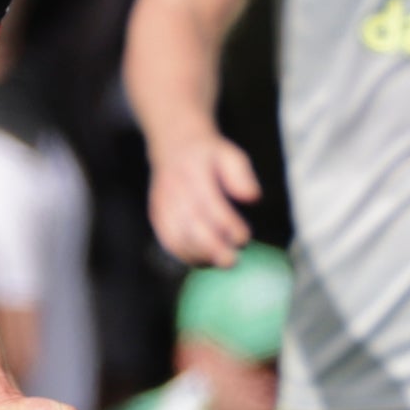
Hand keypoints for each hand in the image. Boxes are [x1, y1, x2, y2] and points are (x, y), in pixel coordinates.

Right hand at [149, 131, 258, 265]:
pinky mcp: (157, 216)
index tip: (243, 238)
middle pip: (190, 224)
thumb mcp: (229, 154)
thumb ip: (241, 175)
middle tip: (231, 260)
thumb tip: (252, 197)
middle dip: (212, 247)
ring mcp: (162, 204)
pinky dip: (185, 255)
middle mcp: (174, 189)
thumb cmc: (209, 156)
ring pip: (176, 237)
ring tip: (219, 262)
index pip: (210, 204)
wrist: (174, 148)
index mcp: (193, 172)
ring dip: (199, 255)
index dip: (227, 225)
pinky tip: (204, 260)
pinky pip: (168, 241)